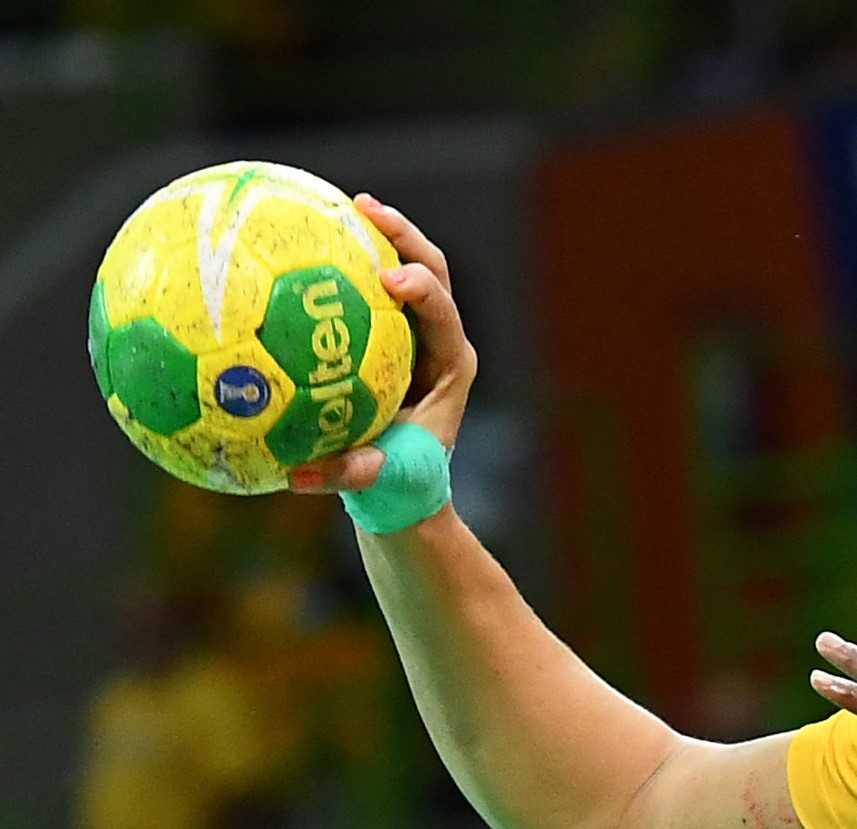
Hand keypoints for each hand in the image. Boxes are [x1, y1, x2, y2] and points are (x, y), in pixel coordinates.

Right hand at [286, 195, 476, 492]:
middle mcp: (440, 344)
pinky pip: (371, 290)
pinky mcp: (394, 335)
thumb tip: (298, 476)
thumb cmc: (399, 486)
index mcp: (450, 370)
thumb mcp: (377, 484)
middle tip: (364, 208)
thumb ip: (346, 476)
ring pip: (406, 270)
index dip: (422, 291)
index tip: (388, 280)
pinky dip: (349, 262)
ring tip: (344, 204)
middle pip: (433, 272)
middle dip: (404, 237)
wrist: (407, 487)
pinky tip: (306, 239)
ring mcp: (418, 336)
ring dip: (380, 236)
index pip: (443, 316)